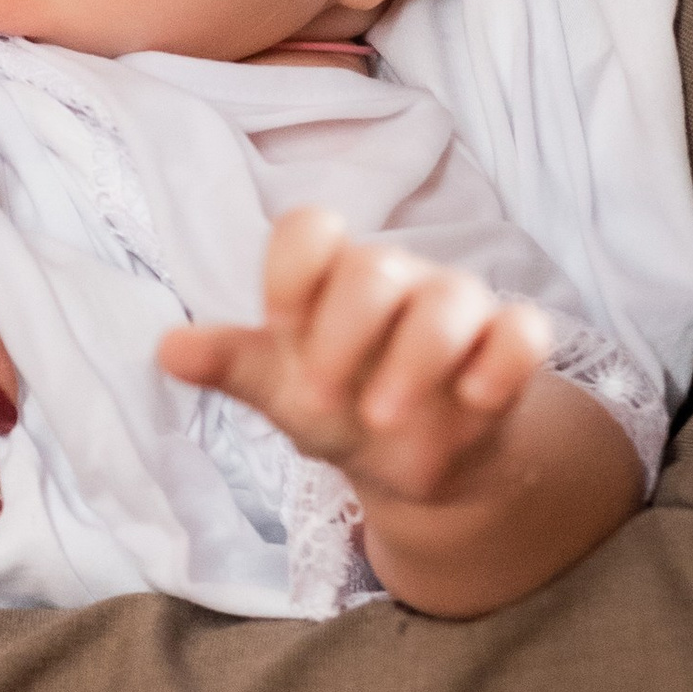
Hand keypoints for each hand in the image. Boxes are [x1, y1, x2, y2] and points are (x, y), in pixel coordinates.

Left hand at [157, 207, 556, 507]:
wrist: (416, 461)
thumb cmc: (342, 405)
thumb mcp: (281, 393)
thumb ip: (233, 367)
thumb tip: (167, 349)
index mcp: (329, 281)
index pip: (309, 230)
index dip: (292, 272)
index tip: (280, 328)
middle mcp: (396, 282)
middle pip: (375, 266)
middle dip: (346, 333)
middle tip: (325, 399)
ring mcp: (458, 310)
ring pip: (453, 297)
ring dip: (418, 359)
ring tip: (384, 419)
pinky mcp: (509, 347)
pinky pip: (524, 332)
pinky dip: (504, 363)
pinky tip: (476, 402)